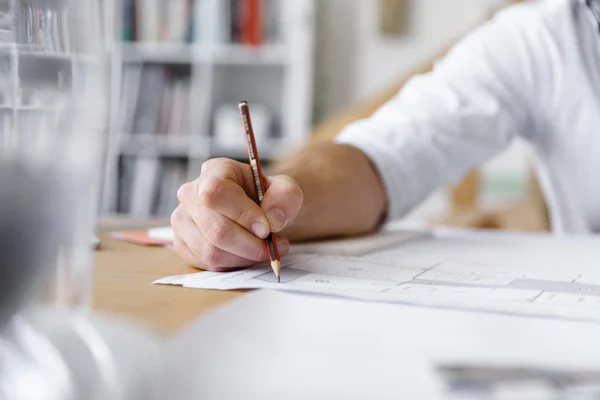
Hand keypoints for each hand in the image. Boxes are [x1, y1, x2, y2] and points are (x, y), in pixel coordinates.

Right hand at [171, 158, 303, 271]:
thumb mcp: (285, 190)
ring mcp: (182, 220)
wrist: (256, 211)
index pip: (216, 191)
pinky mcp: (182, 244)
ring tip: (263, 250)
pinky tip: (247, 254)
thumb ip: (286, 197)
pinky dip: (234, 264)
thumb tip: (272, 219)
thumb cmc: (266, 197)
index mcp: (214, 171)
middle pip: (216, 229)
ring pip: (211, 251)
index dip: (242, 213)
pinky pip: (208, 264)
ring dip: (244, 257)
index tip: (266, 228)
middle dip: (250, 244)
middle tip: (271, 245)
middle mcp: (190, 193)